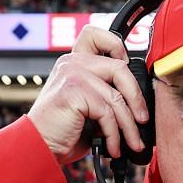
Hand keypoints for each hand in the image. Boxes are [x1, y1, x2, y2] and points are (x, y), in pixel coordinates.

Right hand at [26, 26, 149, 163]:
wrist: (39, 146)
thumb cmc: (63, 130)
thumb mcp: (88, 107)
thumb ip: (106, 95)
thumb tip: (139, 105)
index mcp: (74, 62)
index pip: (96, 35)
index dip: (117, 46)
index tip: (128, 68)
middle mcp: (72, 63)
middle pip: (120, 68)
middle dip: (137, 99)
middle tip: (142, 120)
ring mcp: (72, 74)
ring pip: (117, 97)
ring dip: (129, 126)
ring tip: (133, 143)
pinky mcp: (73, 91)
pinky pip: (107, 113)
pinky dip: (115, 135)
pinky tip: (113, 147)